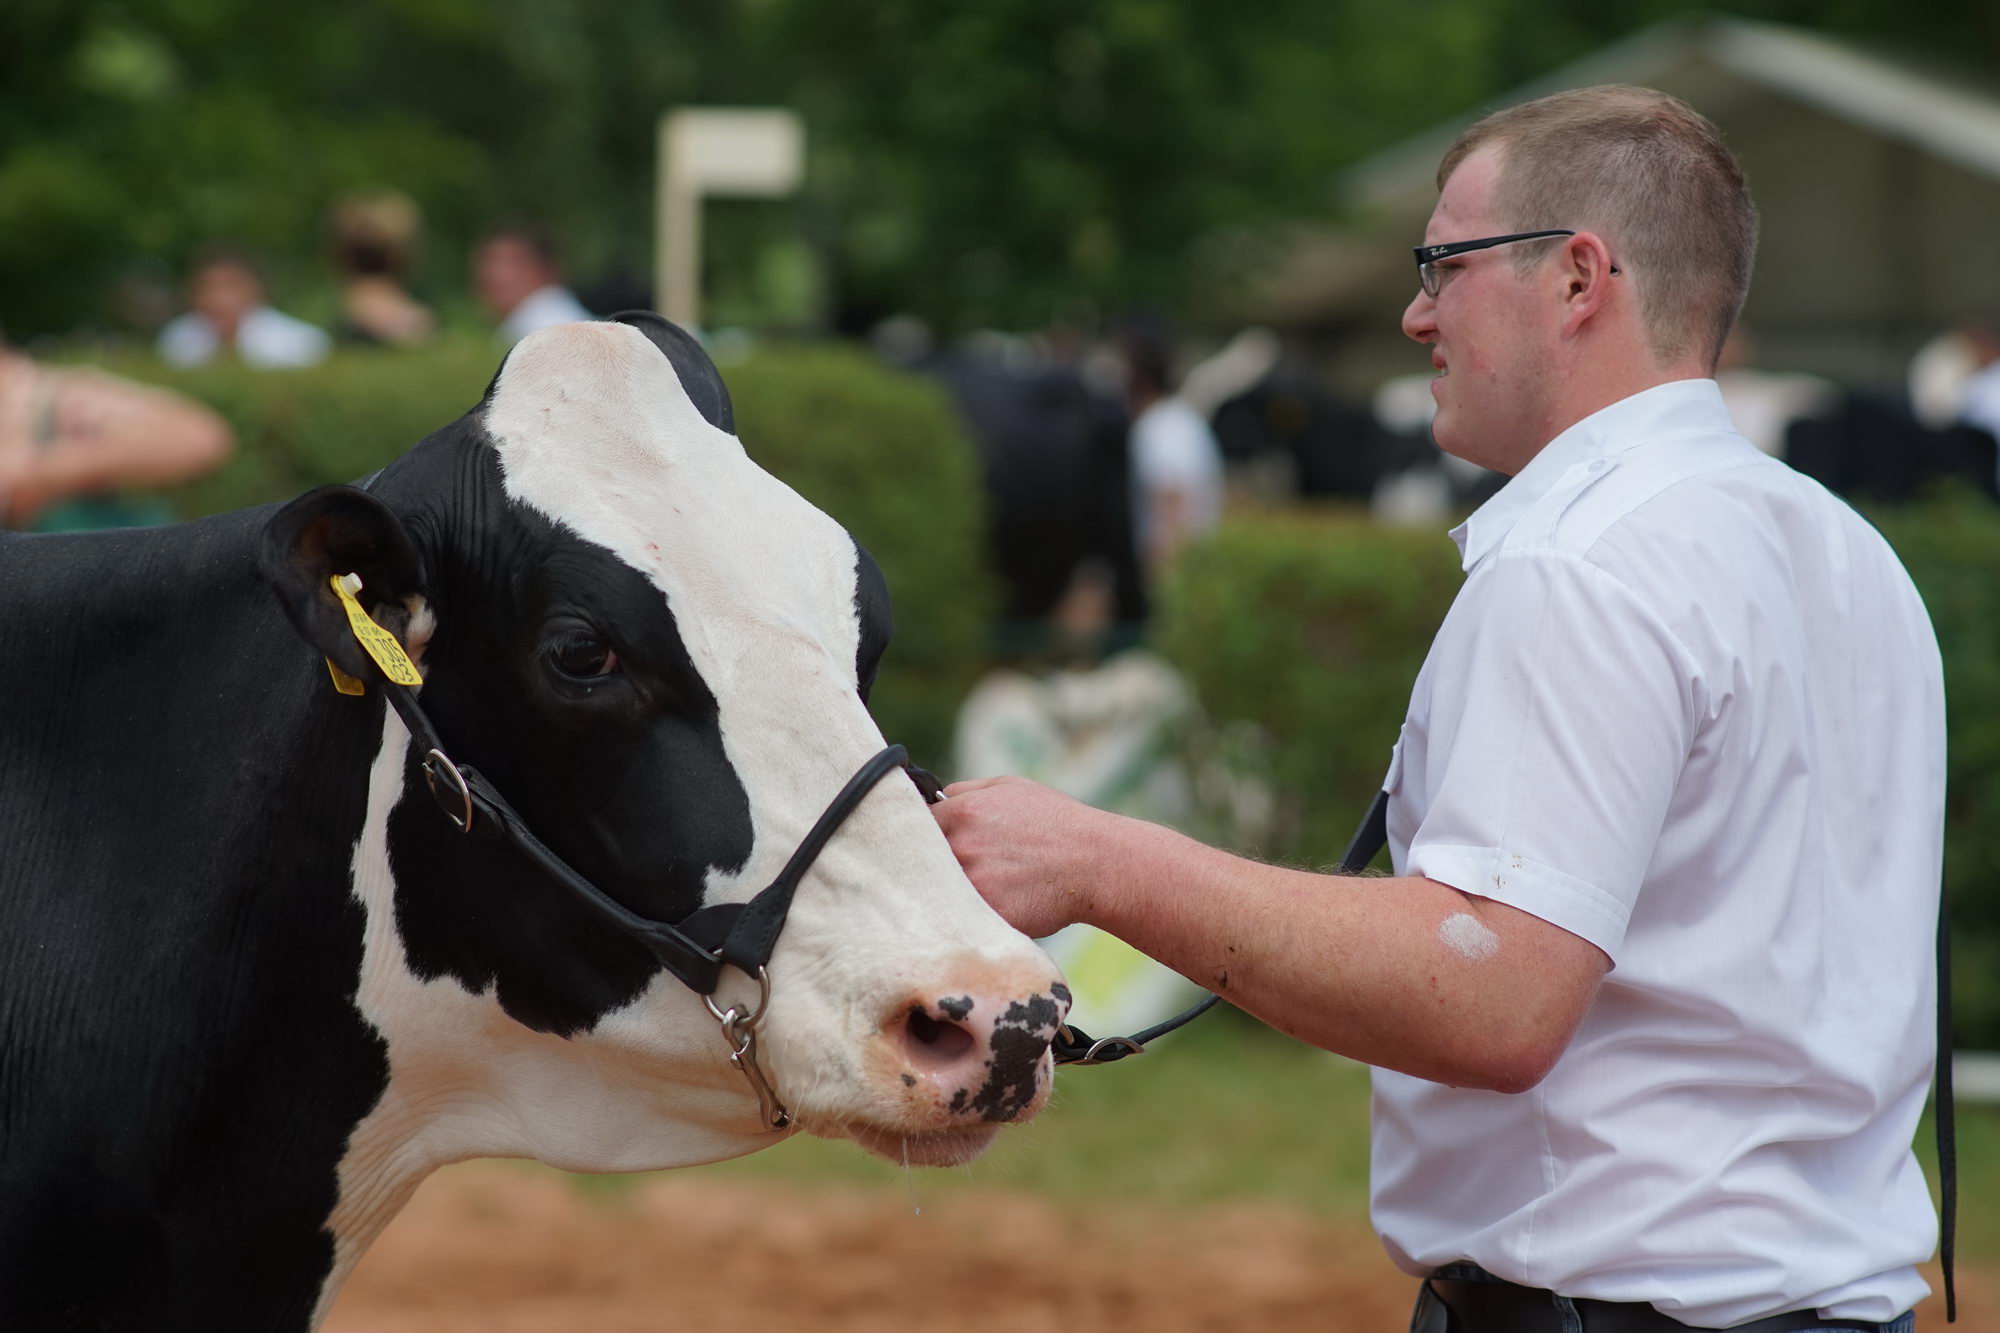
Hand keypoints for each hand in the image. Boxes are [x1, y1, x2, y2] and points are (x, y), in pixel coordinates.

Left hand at [930, 777, 1120, 939]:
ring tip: (984, 892)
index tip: (933, 847)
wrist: (1097, 863)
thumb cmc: (1058, 823)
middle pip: (924, 862)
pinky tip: (997, 909)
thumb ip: (967, 791)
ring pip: (941, 893)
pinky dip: (972, 917)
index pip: (915, 826)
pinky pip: (964, 918)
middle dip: (936, 867)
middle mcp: (962, 847)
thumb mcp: (1012, 787)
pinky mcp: (988, 916)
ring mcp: (973, 884)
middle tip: (957, 872)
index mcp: (963, 812)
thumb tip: (936, 798)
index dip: (922, 838)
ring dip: (951, 894)